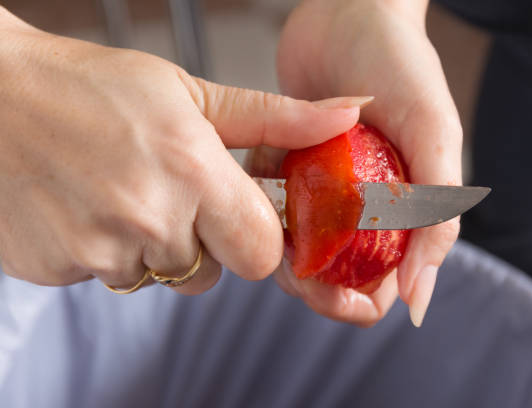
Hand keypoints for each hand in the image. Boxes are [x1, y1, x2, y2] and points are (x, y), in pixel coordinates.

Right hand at [0, 8, 362, 294]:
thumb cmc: (93, 87)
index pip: (262, 253)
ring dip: (154, 247)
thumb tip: (347, 115)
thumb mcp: (193, 93)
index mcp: (194, 170)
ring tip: (125, 192)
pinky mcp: (62, 268)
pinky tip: (91, 206)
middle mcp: (151, 217)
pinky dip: (110, 251)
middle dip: (205, 245)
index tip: (238, 213)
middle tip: (175, 195)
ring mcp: (101, 249)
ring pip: (161, 278)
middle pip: (213, 275)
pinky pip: (113, 277)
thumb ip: (278, 118)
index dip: (255, 238)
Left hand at [276, 0, 461, 325]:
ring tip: (278, 244)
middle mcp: (363, 201)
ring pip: (299, 246)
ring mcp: (324, 185)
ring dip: (285, 256)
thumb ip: (436, 210)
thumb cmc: (399, 62)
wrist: (348, 8)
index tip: (345, 303)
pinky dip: (260, 213)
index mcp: (404, 204)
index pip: (387, 277)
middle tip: (301, 280)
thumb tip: (418, 295)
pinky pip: (269, 203)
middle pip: (339, 271)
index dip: (367, 300)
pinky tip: (256, 205)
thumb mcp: (432, 131)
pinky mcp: (288, 162)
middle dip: (320, 288)